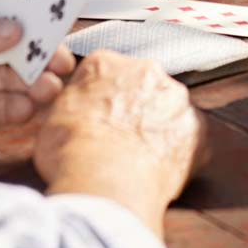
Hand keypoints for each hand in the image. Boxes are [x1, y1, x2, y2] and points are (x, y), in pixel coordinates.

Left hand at [0, 0, 75, 133]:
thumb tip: (16, 30)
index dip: (26, 10)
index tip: (56, 13)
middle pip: (9, 47)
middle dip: (37, 52)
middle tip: (64, 61)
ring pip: (6, 79)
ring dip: (31, 82)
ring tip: (51, 86)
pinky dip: (12, 108)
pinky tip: (29, 106)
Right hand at [35, 50, 206, 235]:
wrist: (106, 184)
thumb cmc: (71, 153)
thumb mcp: (49, 119)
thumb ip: (70, 103)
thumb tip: (76, 107)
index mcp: (105, 63)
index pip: (104, 73)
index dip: (99, 99)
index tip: (96, 119)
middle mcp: (146, 71)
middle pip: (141, 86)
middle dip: (133, 109)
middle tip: (119, 141)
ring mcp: (176, 100)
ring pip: (168, 111)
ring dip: (158, 129)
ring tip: (139, 160)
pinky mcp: (198, 131)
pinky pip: (189, 140)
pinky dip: (178, 153)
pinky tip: (160, 171)